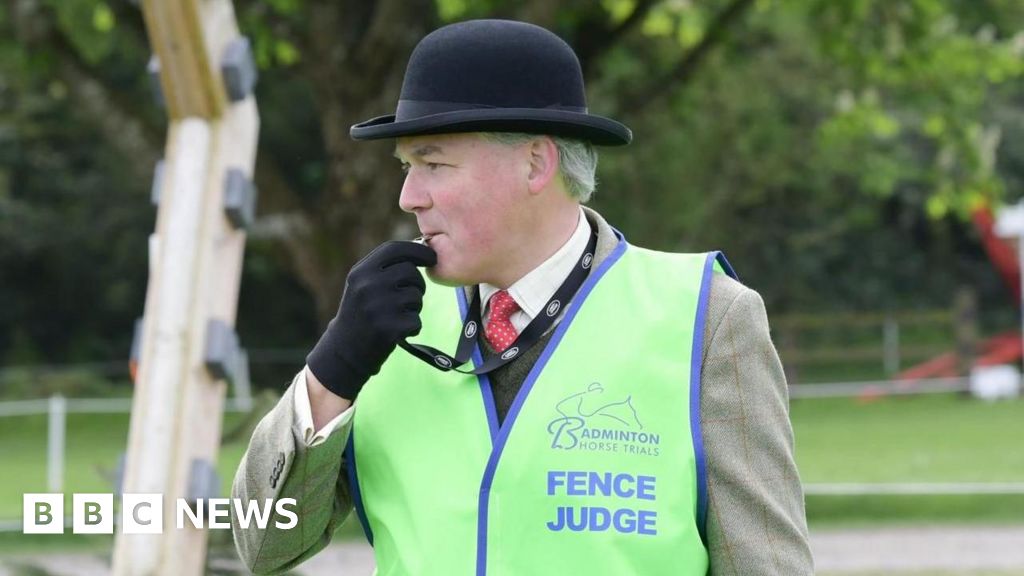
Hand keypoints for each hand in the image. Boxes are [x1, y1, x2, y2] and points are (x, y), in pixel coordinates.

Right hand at [306, 241, 436, 399]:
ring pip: (416, 297)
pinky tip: (398, 332)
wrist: (345, 349)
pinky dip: (413, 327)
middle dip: (417, 284)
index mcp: (360, 271)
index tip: (431, 257)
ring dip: (415, 307)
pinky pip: (416, 320)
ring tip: (398, 316)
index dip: (418, 250)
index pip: (395, 249)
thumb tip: (423, 249)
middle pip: (411, 272)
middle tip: (409, 298)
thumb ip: (385, 267)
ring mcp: (376, 307)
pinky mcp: (387, 329)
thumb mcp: (363, 284)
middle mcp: (367, 286)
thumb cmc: (362, 312)